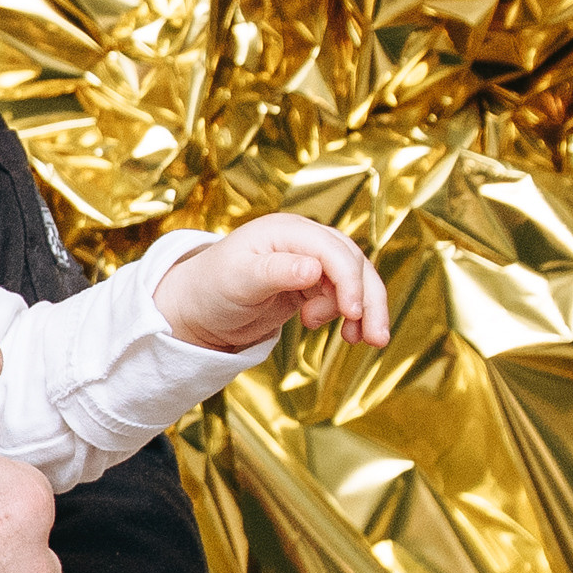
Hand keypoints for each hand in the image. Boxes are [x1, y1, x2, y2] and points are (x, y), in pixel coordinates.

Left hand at [155, 216, 388, 354]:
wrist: (197, 310)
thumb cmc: (211, 289)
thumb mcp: (240, 280)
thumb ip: (277, 272)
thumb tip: (314, 268)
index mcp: (286, 230)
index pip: (332, 250)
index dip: (348, 280)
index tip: (352, 313)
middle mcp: (302, 240)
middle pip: (353, 263)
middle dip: (368, 299)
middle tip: (375, 337)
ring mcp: (310, 261)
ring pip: (354, 281)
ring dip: (365, 310)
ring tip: (363, 341)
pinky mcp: (311, 285)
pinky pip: (343, 296)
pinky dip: (351, 316)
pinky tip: (348, 336)